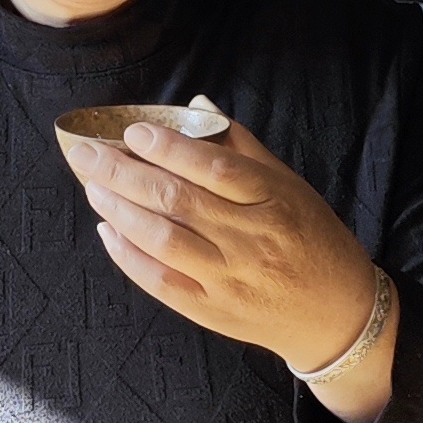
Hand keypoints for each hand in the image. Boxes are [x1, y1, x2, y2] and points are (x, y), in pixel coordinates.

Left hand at [61, 108, 389, 420]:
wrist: (337, 313)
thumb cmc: (312, 238)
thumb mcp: (289, 186)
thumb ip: (242, 148)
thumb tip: (196, 109)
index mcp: (274, 201)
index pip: (215, 168)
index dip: (171, 148)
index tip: (134, 131)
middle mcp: (252, 240)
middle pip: (177, 201)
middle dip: (124, 173)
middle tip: (86, 153)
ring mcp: (230, 279)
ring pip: (163, 240)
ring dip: (120, 210)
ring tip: (92, 185)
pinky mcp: (213, 311)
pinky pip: (161, 282)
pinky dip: (129, 256)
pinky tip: (108, 231)